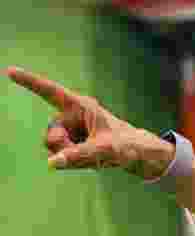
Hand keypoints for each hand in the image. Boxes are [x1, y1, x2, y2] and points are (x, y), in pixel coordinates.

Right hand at [6, 66, 173, 179]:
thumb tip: (52, 162)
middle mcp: (72, 116)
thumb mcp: (105, 150)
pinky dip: (72, 160)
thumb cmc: (126, 145)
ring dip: (69, 155)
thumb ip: (78, 155)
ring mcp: (71, 129)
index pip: (50, 92)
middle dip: (63, 147)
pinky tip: (91, 159)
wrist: (138, 154)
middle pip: (51, 134)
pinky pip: (61, 154)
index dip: (29, 82)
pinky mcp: (72, 141)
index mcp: (81, 106)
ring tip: (92, 157)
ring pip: (54, 146)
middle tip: (86, 153)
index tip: (10, 71)